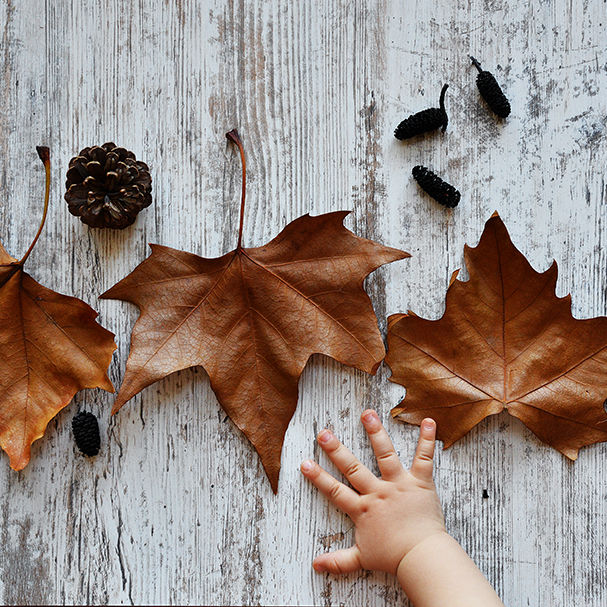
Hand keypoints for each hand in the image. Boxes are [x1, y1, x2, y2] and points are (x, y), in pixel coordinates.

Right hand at [300, 410, 445, 575]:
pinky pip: (424, 458)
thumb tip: (316, 566)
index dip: (318, 477)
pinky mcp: (419, 482)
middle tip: (324, 432)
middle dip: (337, 449)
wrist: (422, 557)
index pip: (335, 491)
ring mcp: (398, 484)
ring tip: (368, 414)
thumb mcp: (361, 559)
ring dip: (376, 433)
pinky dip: (427, 440)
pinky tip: (428, 421)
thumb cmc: (393, 558)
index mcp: (363, 509)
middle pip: (353, 467)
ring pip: (385, 454)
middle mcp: (378, 492)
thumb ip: (338, 561)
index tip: (305, 462)